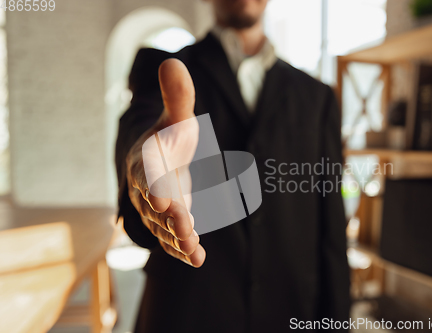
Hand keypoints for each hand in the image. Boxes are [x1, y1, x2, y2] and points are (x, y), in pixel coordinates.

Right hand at [126, 59, 205, 267]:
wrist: (162, 158)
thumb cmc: (169, 136)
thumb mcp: (176, 116)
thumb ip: (177, 96)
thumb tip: (173, 61)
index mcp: (146, 162)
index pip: (148, 175)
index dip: (155, 186)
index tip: (164, 199)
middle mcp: (148, 188)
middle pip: (156, 207)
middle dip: (171, 219)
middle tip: (185, 230)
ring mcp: (157, 209)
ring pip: (164, 228)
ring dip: (178, 240)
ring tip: (194, 253)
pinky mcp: (169, 221)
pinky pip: (173, 237)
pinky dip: (184, 248)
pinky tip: (198, 259)